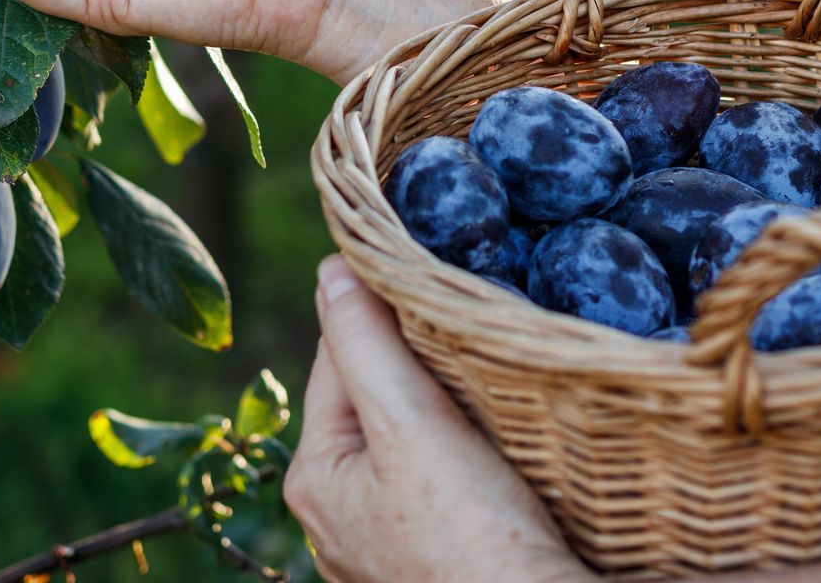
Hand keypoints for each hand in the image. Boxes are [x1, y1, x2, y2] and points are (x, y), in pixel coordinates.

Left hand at [284, 257, 593, 582]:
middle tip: (473, 326)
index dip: (382, 309)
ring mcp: (390, 538)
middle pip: (378, 395)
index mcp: (316, 475)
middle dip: (420, 359)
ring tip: (492, 378)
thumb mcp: (410, 426)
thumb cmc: (473, 541)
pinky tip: (504, 438)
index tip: (431, 276)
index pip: (338, 355)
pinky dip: (472, 448)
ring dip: (451, 403)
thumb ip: (365, 344)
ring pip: (416, 435)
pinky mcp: (438, 554)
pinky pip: (447, 477)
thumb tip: (333, 266)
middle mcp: (342, 513)